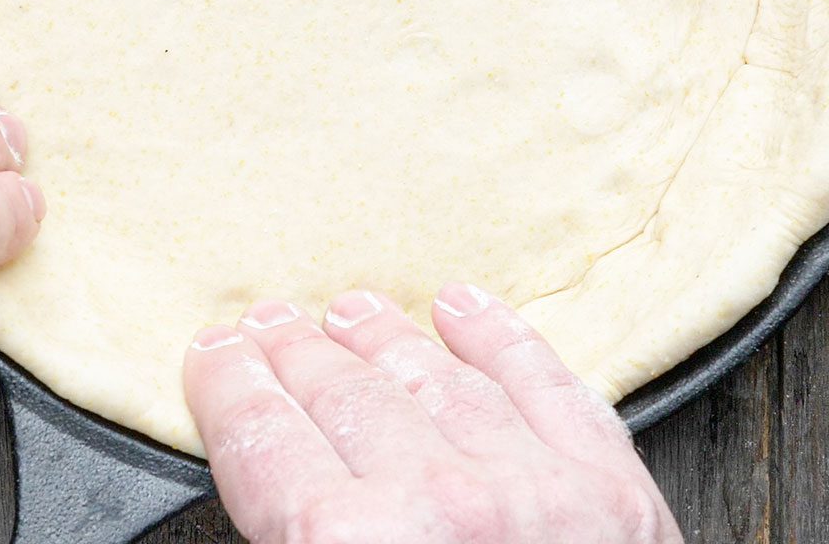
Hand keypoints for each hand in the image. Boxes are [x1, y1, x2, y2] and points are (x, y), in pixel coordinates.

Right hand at [184, 284, 680, 543]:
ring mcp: (535, 490)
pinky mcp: (616, 493)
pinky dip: (499, 338)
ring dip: (381, 336)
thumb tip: (272, 515)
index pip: (265, 442)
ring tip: (347, 311)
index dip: (229, 390)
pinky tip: (463, 308)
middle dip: (293, 354)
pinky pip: (545, 383)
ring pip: (435, 375)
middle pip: (342, 395)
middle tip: (265, 326)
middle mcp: (439, 506)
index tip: (212, 357)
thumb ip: (294, 541)